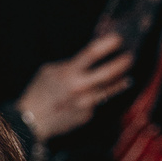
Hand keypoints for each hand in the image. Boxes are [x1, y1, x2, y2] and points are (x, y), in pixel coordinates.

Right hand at [13, 34, 132, 141]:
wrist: (31, 122)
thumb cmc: (38, 93)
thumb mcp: (48, 71)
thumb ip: (69, 64)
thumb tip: (87, 59)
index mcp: (68, 73)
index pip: (92, 53)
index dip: (108, 44)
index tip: (118, 39)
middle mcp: (80, 88)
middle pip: (109, 72)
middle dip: (122, 63)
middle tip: (130, 57)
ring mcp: (85, 103)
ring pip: (110, 89)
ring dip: (120, 81)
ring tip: (126, 76)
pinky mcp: (87, 115)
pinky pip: (98, 102)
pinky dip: (99, 97)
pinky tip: (98, 93)